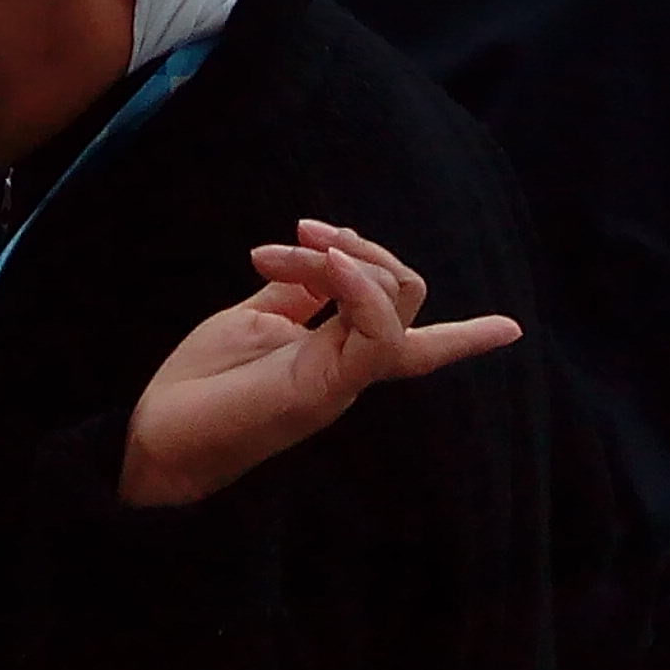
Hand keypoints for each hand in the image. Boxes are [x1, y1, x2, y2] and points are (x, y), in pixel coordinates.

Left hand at [118, 219, 520, 509]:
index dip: (466, 336)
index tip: (513, 329)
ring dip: (354, 256)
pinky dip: (362, 289)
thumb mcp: (253, 318)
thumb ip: (296, 290)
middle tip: (300, 234)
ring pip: (398, 305)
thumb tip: (329, 255)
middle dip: (364, 245)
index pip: (413, 338)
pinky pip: (374, 336)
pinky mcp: (324, 389)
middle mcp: (350, 368)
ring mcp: (342, 380)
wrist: (156, 436)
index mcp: (336, 352)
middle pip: (405, 294)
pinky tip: (334, 265)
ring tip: (294, 246)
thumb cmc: (199, 383)